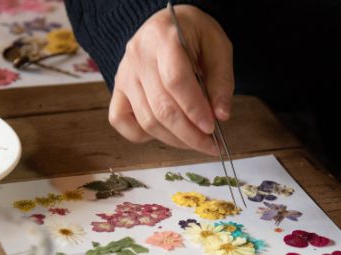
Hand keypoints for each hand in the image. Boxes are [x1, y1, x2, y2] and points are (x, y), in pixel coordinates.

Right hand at [108, 5, 233, 154]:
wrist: (168, 24)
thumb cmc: (194, 34)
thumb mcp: (218, 46)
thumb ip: (221, 80)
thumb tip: (221, 115)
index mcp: (163, 37)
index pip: (176, 80)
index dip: (194, 109)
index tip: (212, 127)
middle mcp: (138, 56)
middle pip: (161, 107)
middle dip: (189, 134)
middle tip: (211, 145)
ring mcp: (124, 75)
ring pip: (146, 121)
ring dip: (174, 139)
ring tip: (196, 141)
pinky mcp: (118, 90)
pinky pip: (121, 122)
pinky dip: (143, 135)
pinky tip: (166, 132)